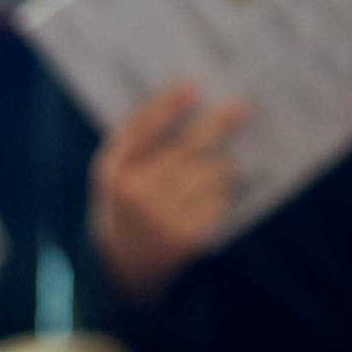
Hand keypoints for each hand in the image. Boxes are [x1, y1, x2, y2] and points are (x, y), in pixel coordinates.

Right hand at [90, 83, 246, 300]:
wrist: (126, 264)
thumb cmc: (122, 202)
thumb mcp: (112, 171)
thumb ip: (133, 137)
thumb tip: (179, 97)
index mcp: (115, 174)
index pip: (141, 132)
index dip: (166, 107)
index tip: (192, 87)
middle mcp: (138, 196)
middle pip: (187, 149)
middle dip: (216, 126)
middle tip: (239, 108)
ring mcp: (165, 218)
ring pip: (210, 173)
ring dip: (221, 160)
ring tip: (223, 155)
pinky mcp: (190, 237)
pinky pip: (219, 198)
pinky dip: (221, 187)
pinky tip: (215, 187)